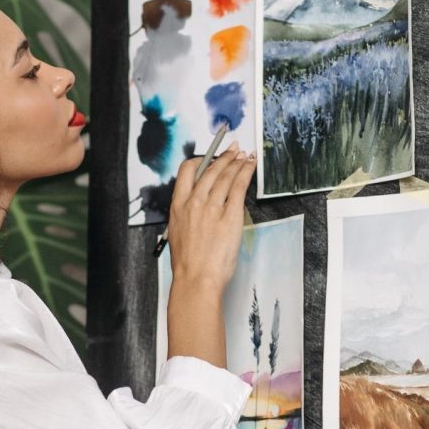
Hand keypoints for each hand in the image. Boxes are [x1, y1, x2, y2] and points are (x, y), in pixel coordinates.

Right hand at [167, 141, 255, 293]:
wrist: (196, 279)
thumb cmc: (188, 265)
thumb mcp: (179, 234)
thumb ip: (188, 216)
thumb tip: (199, 209)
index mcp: (178, 206)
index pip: (186, 171)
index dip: (200, 160)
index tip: (209, 157)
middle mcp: (193, 202)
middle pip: (209, 169)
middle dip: (223, 156)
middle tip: (233, 149)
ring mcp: (211, 208)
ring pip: (225, 175)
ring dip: (236, 161)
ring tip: (244, 155)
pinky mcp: (230, 216)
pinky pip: (238, 187)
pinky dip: (245, 173)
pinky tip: (250, 166)